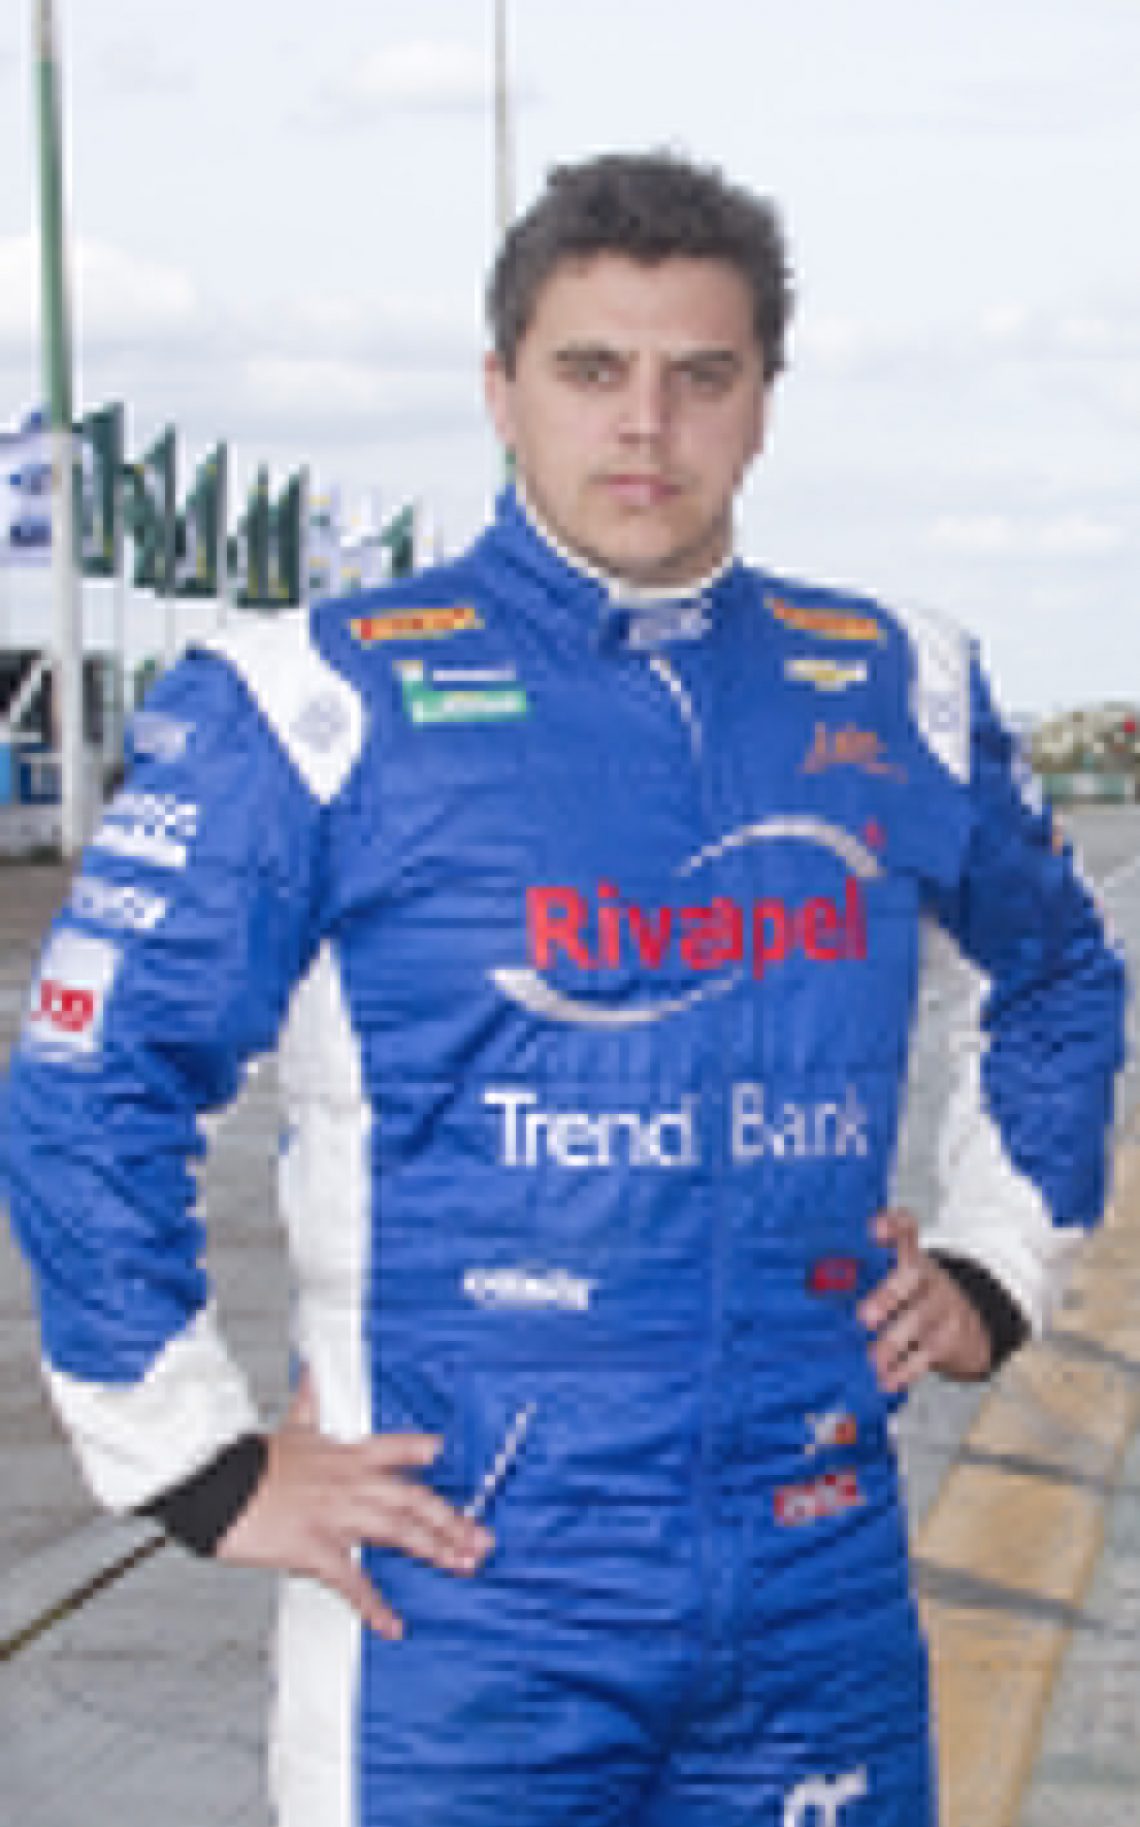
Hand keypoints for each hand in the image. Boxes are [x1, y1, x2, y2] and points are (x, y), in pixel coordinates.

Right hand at [216, 1374, 492, 1638]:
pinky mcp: (316, 1550)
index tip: (446, 1458)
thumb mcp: (289, 1427)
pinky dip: (374, 1606)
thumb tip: (312, 1371)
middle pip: (413, 1501)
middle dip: (451, 1521)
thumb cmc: (251, 1461)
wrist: (216, 1483)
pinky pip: (353, 1581)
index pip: (397, 1450)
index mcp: (347, 1455)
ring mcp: (337, 1518)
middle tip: (480, 1539)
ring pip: (399, 1533)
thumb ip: (308, 1402)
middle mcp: (352, 1484)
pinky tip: (392, 1624)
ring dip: (435, 1551)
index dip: (423, 1455)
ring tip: (462, 1566)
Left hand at [857, 1209, 992, 1392]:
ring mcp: (943, 1307)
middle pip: (912, 1277)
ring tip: (872, 1359)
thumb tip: (814, 1285)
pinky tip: (886, 1381)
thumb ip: (864, 1275)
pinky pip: (928, 1355)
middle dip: (887, 1295)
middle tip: (864, 1317)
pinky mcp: (950, 1339)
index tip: (875, 1229)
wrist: (968, 1326)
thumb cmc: (914, 1298)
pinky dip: (906, 1371)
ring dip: (894, 1341)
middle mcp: (929, 1277)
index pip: (907, 1228)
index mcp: (911, 1256)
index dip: (894, 1224)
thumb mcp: (899, 1278)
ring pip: (920, 1321)